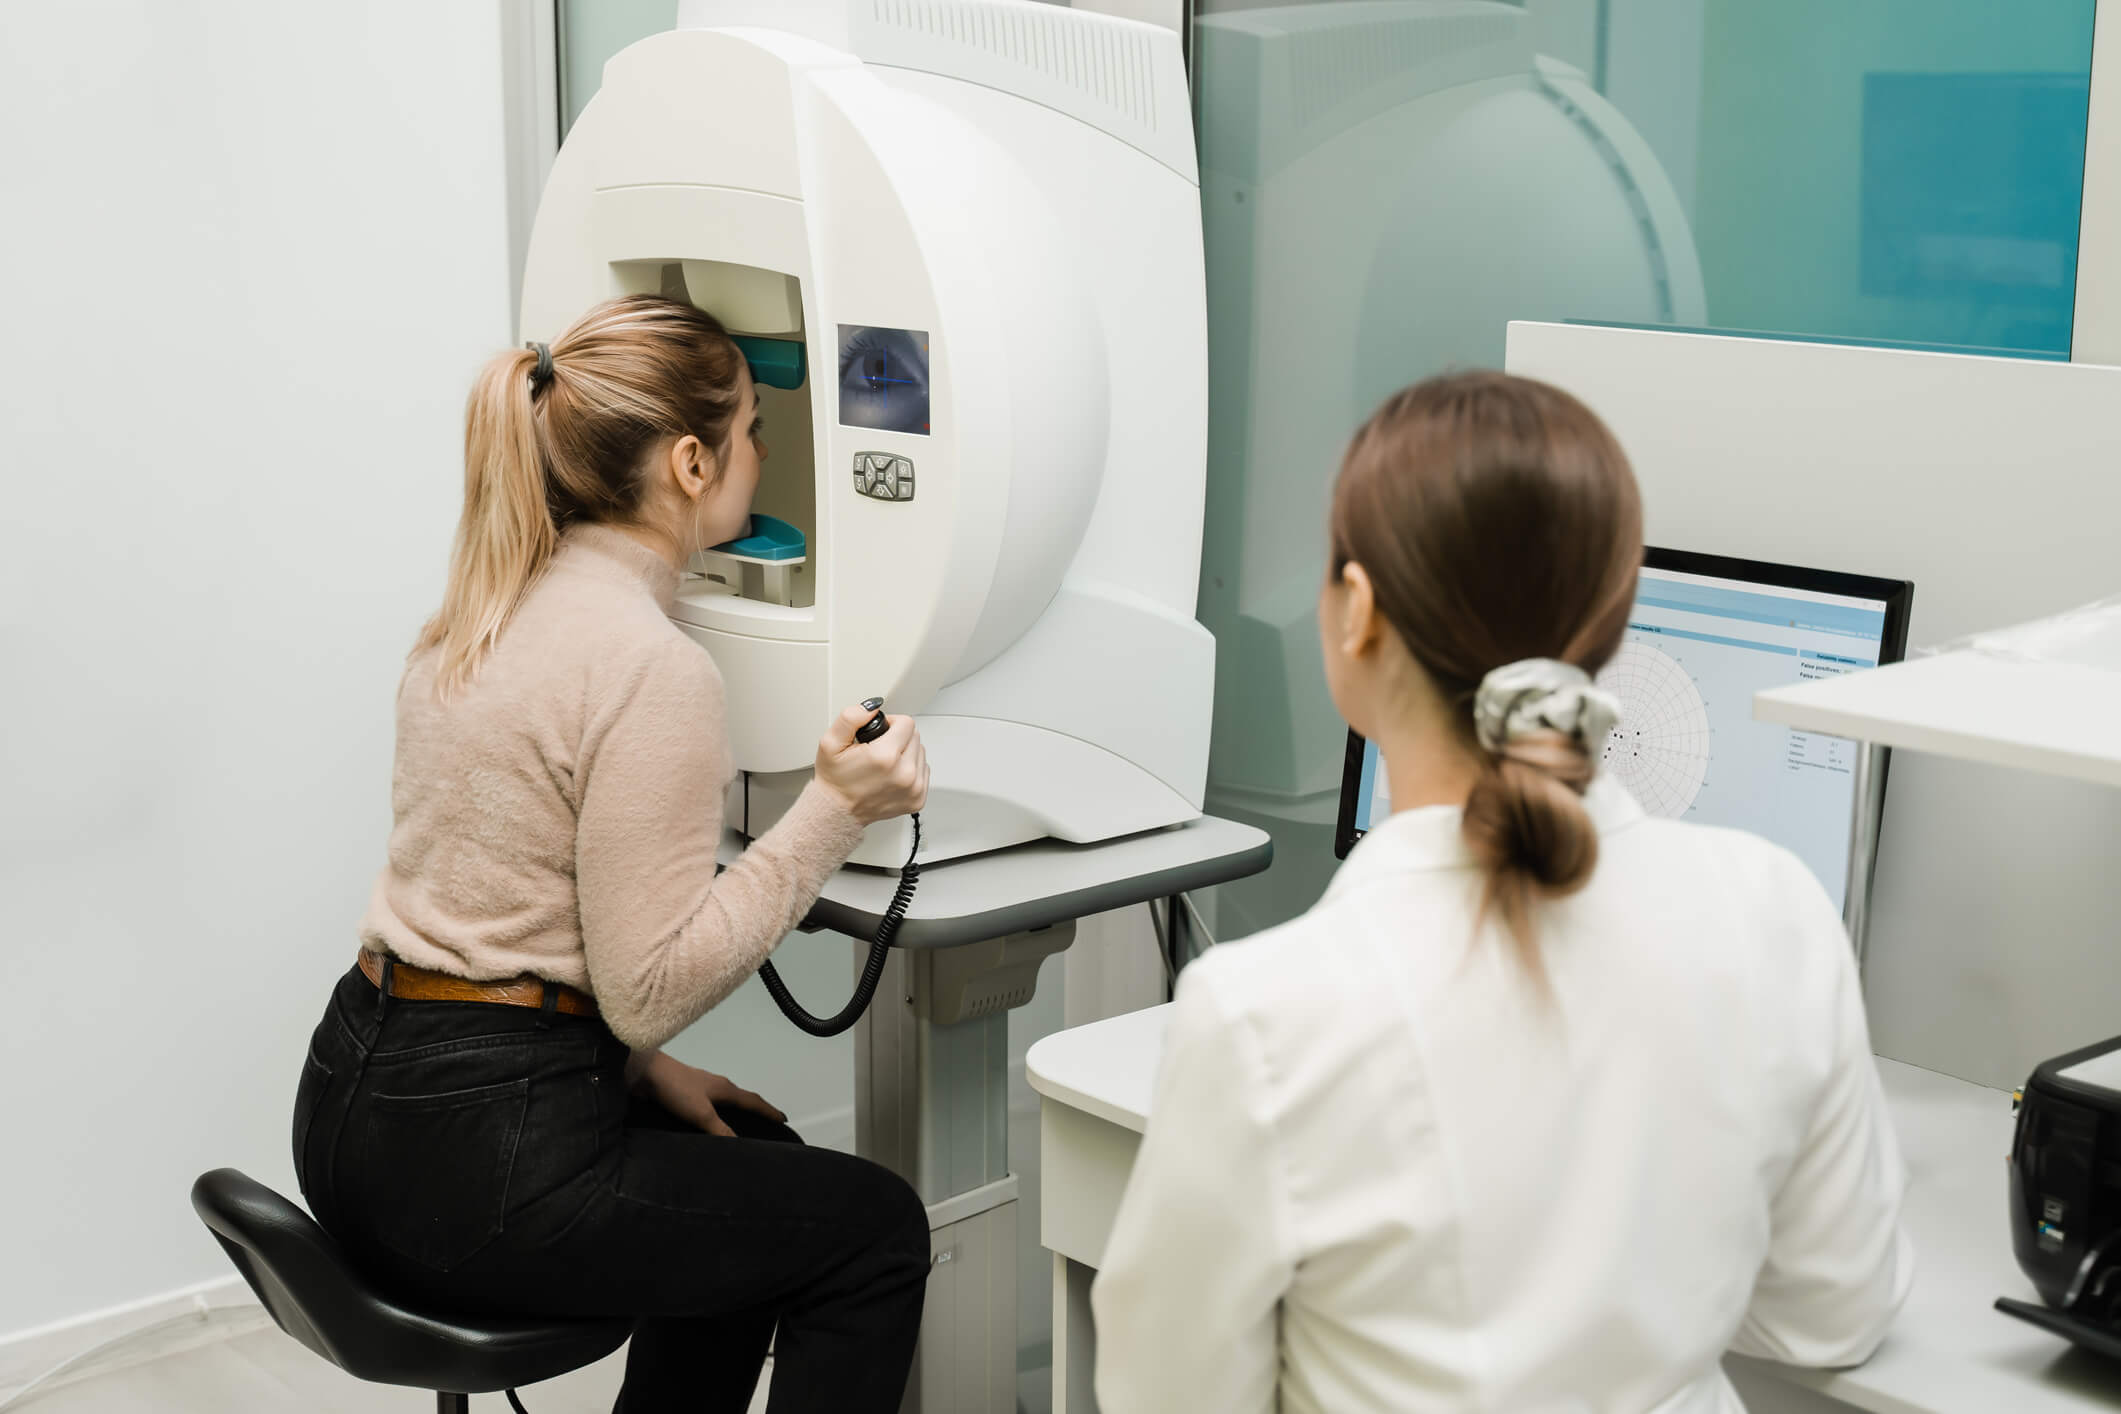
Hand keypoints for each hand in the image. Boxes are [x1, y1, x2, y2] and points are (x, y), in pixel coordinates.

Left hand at [643, 1053, 785, 1137]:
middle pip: (740, 1099)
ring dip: (732, 1112)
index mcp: (724, 1088)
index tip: (783, 1119)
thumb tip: (740, 1146)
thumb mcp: (701, 1113)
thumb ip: (719, 1130)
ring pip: (722, 1101)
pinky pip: (706, 1105)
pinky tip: (705, 1125)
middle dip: (753, 1110)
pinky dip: (714, 1114)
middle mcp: (715, 1086)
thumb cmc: (676, 1089)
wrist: (644, 1072)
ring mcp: (698, 1088)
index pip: (753, 1101)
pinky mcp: (682, 1093)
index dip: (768, 1111)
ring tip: (736, 1127)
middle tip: (764, 1123)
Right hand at [814, 701, 929, 824]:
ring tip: (885, 762)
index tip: (879, 733)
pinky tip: (892, 774)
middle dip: (898, 737)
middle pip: (915, 736)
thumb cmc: (835, 779)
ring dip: (906, 752)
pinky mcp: (918, 799)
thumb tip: (873, 707)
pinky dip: (911, 769)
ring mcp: (914, 789)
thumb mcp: (830, 742)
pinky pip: (923, 771)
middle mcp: (904, 774)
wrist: (838, 811)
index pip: (906, 723)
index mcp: (885, 757)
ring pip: (921, 752)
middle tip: (878, 748)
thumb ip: (851, 718)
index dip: (891, 723)